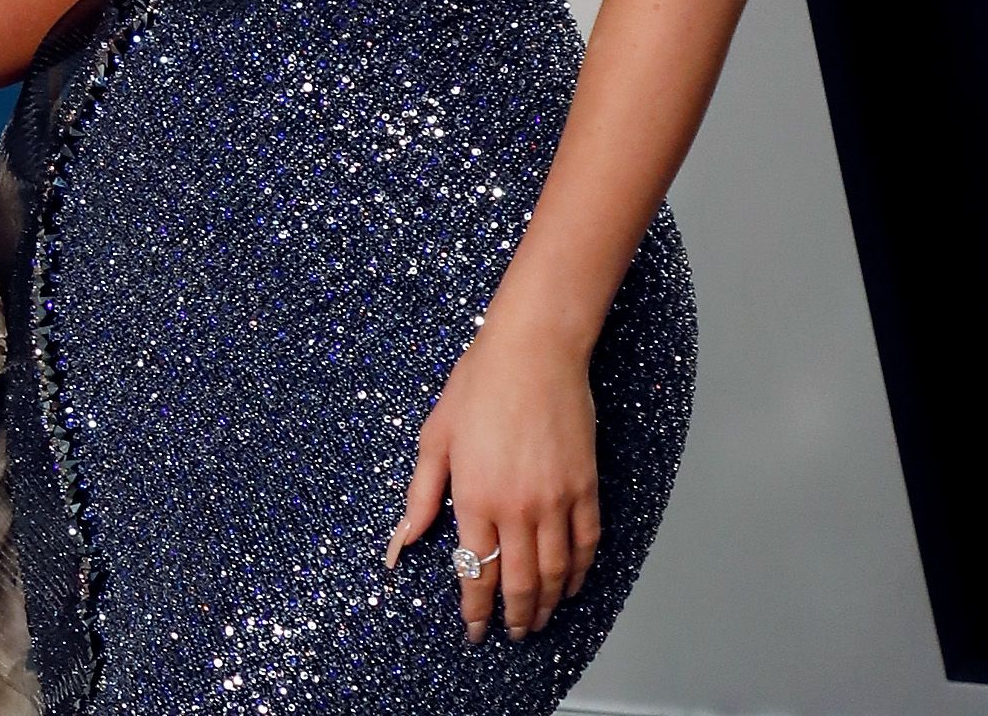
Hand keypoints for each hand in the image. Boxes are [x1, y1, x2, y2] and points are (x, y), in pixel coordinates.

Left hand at [384, 324, 600, 644]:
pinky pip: (586, 543)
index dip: (475, 610)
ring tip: (539, 620)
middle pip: (518, 582)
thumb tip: (401, 541)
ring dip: (547, 603)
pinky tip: (572, 584)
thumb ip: (421, 496)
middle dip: (514, 617)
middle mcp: (517, 507)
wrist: (533, 351)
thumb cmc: (479, 385)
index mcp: (475, 497)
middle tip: (511, 634)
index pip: (474, 572)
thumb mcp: (435, 438)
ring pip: (555, 571)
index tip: (474, 631)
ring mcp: (555, 499)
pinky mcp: (585, 487)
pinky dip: (580, 572)